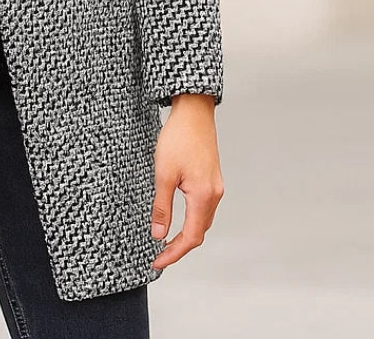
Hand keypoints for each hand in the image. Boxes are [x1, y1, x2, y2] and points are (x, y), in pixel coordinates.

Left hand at [150, 95, 223, 269]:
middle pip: (199, 232)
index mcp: (203, 196)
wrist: (194, 111)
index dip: (174, 253)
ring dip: (186, 233)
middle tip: (159, 255)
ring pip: (202, 220)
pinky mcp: (212, 178)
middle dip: (180, 247)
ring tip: (166, 240)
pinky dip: (191, 218)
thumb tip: (159, 234)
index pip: (191, 237)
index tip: (157, 262)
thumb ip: (162, 206)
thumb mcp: (163, 173)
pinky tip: (179, 217)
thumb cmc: (178, 138)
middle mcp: (214, 194)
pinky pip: (203, 207)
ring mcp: (215, 186)